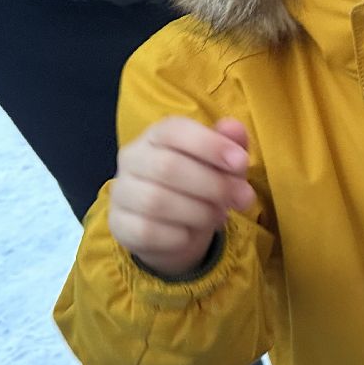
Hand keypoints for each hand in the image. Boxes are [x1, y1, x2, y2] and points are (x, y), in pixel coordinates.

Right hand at [108, 117, 255, 276]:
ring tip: (219, 216)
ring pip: (157, 202)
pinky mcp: (120, 225)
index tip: (241, 162)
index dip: (210, 144)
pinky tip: (191, 234)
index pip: (174, 130)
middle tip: (244, 198)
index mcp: (156, 136)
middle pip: (168, 167)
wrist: (174, 229)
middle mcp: (132, 159)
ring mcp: (122, 193)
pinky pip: (148, 232)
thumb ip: (229, 144)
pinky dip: (179, 236)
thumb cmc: (199, 186)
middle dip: (214, 185)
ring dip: (200, 212)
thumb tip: (235, 128)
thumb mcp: (220, 164)